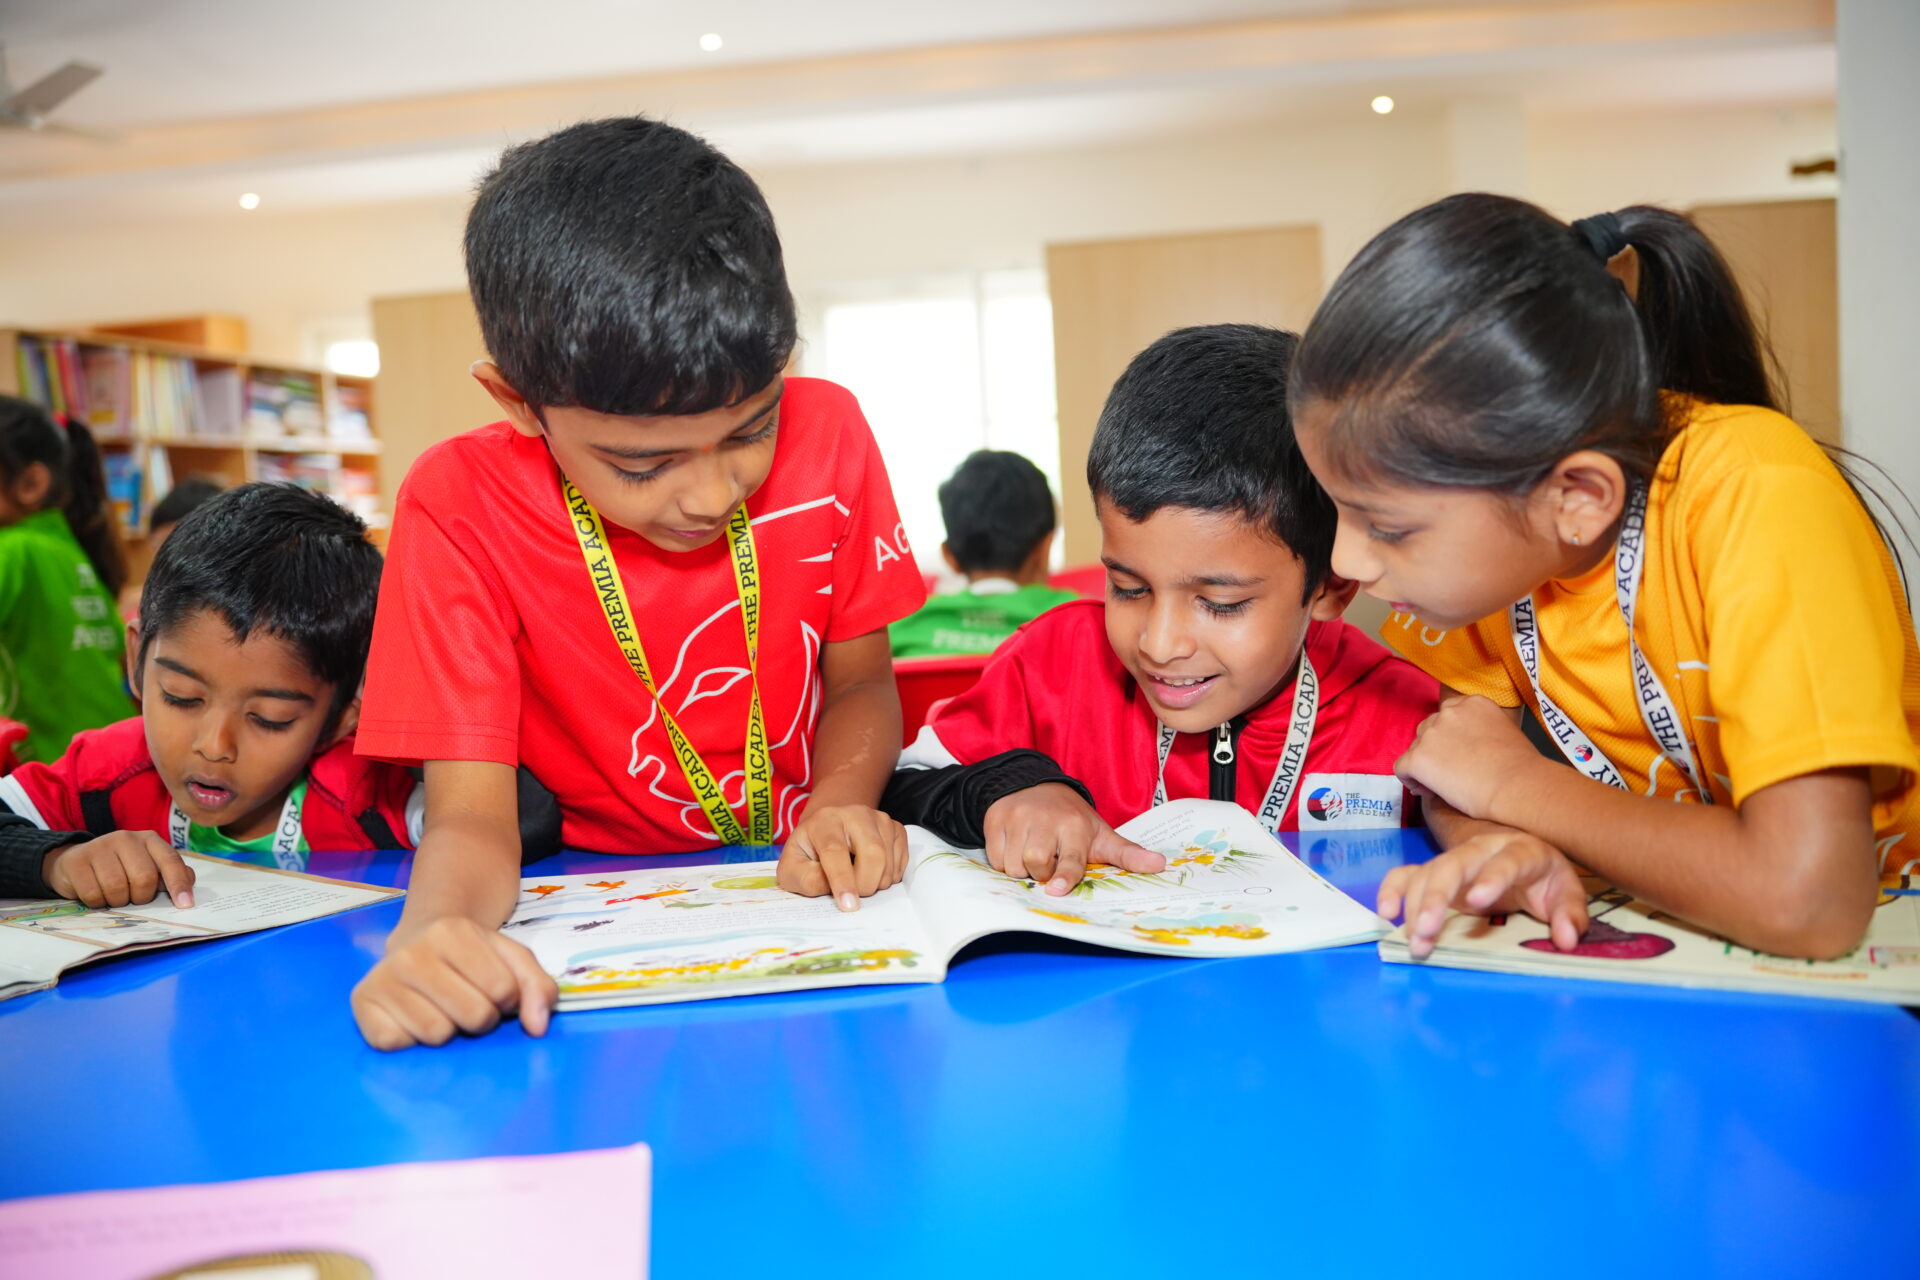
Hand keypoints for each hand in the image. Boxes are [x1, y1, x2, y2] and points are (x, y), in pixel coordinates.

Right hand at [42, 832, 195, 908]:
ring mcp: (99, 847)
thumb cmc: (119, 868)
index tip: (185, 905)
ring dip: (117, 901)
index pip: (170, 861)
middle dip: (141, 897)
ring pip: (117, 888)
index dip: (178, 884)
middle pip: (144, 878)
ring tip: (113, 895)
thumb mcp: (148, 867)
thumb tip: (188, 886)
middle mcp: (126, 838)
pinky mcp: (77, 861)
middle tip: (133, 898)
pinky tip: (95, 894)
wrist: (74, 862)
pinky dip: (97, 902)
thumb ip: (171, 874)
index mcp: (149, 839)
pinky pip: (93, 894)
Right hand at [351, 916, 556, 1050]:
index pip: (502, 989)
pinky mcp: (361, 1004)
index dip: (508, 999)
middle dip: (482, 1018)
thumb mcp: (511, 958)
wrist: (418, 940)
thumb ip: (537, 987)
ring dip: (449, 1031)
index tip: (496, 989)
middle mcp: (411, 952)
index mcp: (451, 932)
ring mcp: (382, 977)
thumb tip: (537, 1027)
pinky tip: (413, 1018)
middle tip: (469, 1002)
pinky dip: (412, 1040)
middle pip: (473, 1015)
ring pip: (437, 1034)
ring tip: (443, 1009)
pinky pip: (397, 1043)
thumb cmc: (471, 955)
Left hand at [778, 804, 907, 910]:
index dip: (842, 881)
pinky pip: (902, 861)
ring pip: (889, 860)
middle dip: (866, 885)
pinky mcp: (896, 828)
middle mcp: (855, 813)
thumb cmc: (809, 853)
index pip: (835, 851)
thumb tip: (833, 889)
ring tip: (860, 881)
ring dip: (877, 883)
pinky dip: (890, 876)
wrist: (828, 832)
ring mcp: (879, 819)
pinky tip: (874, 873)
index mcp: (824, 821)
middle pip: (873, 854)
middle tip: (854, 896)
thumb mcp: (793, 869)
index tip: (849, 906)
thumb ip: (805, 880)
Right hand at [983, 783, 1165, 894]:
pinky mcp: (995, 819)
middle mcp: (1045, 819)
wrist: (1033, 785)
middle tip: (1049, 860)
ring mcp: (1017, 817)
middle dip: (1040, 873)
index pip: (1070, 859)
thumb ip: (1126, 853)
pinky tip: (1015, 845)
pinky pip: (994, 858)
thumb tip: (1160, 865)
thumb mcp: (1100, 834)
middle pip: (1036, 864)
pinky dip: (1003, 860)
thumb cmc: (1070, 818)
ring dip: (1021, 868)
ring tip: (1032, 851)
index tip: (1056, 890)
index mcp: (1074, 826)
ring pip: (1012, 864)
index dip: (1064, 876)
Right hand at [1378, 830, 1588, 959]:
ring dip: (1416, 906)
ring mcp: (1456, 860)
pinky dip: (1393, 889)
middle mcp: (1482, 850)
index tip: (1476, 902)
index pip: (1506, 862)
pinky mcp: (1437, 872)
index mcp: (1521, 851)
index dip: (1491, 878)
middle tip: (1425, 932)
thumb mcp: (1567, 894)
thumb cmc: (1546, 880)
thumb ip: (1570, 914)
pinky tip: (1386, 912)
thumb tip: (1566, 940)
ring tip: (1416, 941)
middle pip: (1454, 864)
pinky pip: (1408, 873)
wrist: (1528, 861)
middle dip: (1436, 896)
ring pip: (1428, 873)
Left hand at [1395, 694, 1546, 819]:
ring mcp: (1431, 733)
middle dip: (1435, 751)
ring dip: (1425, 766)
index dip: (1449, 739)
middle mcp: (1449, 712)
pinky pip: (1402, 768)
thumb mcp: (1504, 733)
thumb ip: (1480, 731)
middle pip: (1429, 730)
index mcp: (1472, 703)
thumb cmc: (1521, 770)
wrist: (1518, 788)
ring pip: (1415, 749)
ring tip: (1443, 786)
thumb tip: (1467, 749)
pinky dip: (1411, 780)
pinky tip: (1427, 791)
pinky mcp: (1418, 757)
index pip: (1448, 716)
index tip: (1458, 756)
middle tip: (1451, 774)